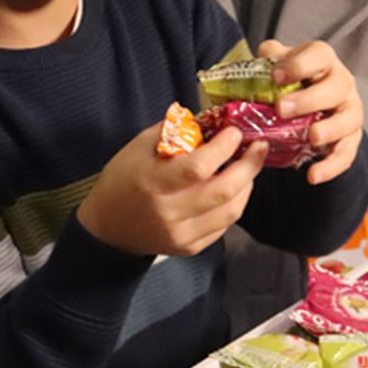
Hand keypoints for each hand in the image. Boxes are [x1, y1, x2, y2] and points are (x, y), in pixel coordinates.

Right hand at [76, 122, 268, 256]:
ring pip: (230, 211)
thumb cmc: (123, 179)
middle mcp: (169, 213)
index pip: (198, 167)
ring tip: (249, 166)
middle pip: (222, 191)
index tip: (234, 132)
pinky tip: (235, 188)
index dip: (224, 148)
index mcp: (153, 183)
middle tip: (259, 147)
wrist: (108, 228)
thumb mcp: (139, 147)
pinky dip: (234, 203)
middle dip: (249, 166)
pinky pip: (223, 226)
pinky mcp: (189, 248)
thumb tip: (212, 119)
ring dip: (247, 185)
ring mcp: (181, 234)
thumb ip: (175, 132)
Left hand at [260, 39, 363, 184]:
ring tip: (312, 137)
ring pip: (348, 120)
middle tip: (281, 109)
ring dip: (331, 129)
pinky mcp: (351, 139)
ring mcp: (350, 112)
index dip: (300, 64)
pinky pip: (346, 154)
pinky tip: (313, 176)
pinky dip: (332, 166)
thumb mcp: (279, 67)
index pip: (320, 55)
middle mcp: (342, 84)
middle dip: (309, 99)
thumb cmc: (292, 83)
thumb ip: (268, 60)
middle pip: (336, 88)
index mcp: (324, 62)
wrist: (310, 107)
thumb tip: (261, 57)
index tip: (275, 76)